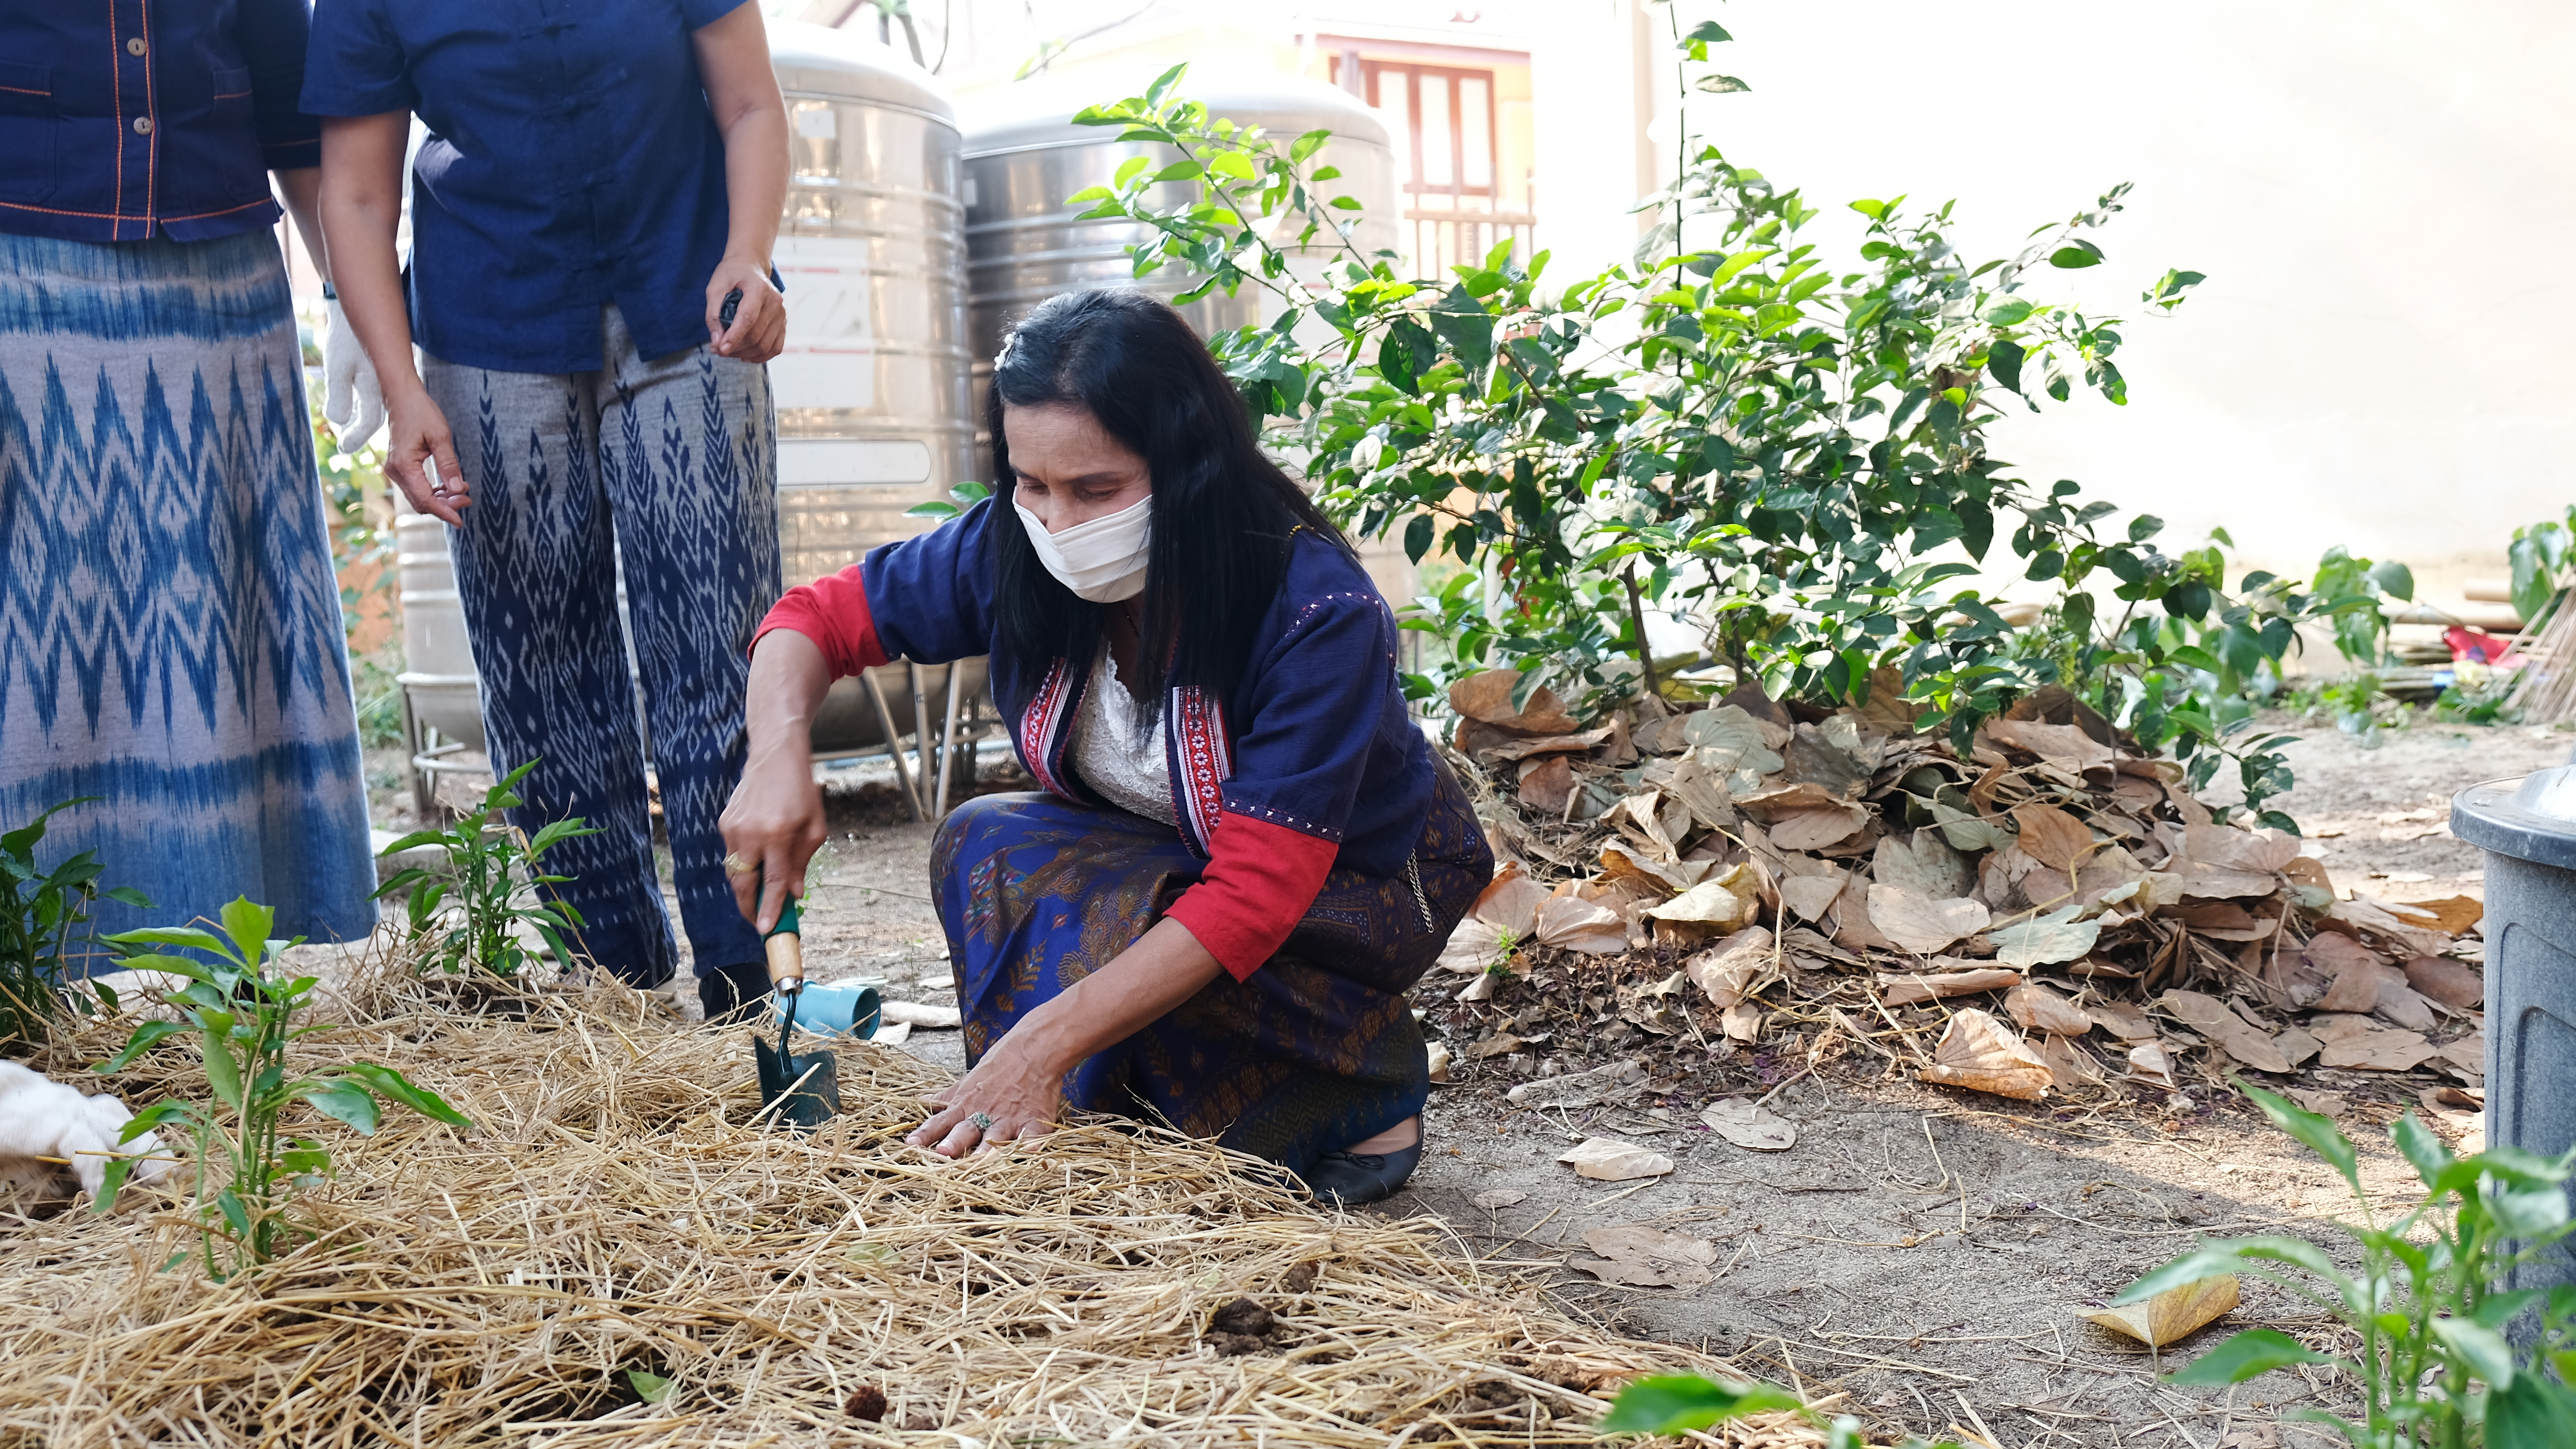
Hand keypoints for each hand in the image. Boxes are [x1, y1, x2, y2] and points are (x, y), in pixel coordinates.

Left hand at [320, 297, 385, 447]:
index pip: (369, 422)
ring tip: (348, 429)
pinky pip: (373, 395)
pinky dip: (362, 405)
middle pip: (375, 418)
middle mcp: (383, 387)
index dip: (356, 437)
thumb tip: (338, 422)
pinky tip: (353, 406)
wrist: (357, 312)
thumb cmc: (345, 339)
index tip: (343, 448)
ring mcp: (381, 378)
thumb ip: (339, 397)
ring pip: (375, 407)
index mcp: (376, 388)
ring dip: (361, 420)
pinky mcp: (376, 371)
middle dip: (359, 432)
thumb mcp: (337, 367)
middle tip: (344, 445)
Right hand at [382, 386, 468, 526]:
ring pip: (418, 497)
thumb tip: (458, 489)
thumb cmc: (421, 412)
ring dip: (439, 500)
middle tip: (467, 500)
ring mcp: (395, 470)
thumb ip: (449, 464)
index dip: (444, 512)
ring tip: (462, 494)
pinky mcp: (399, 467)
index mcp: (404, 465)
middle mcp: (395, 471)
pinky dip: (432, 492)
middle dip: (444, 506)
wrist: (402, 398)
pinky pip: (416, 487)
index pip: (425, 498)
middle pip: (421, 502)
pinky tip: (448, 488)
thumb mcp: (440, 436)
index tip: (461, 520)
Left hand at [705, 253, 784, 363]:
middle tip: (716, 349)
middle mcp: (775, 301)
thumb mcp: (715, 288)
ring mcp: (781, 313)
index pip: (748, 318)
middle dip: (735, 347)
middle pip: (756, 335)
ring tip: (728, 351)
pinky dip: (760, 356)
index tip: (720, 349)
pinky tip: (745, 355)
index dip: (734, 336)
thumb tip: (717, 342)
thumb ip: (713, 314)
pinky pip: (775, 347)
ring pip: (764, 345)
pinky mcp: (783, 323)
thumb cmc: (731, 276)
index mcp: (758, 288)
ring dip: (744, 353)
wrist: (750, 267)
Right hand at [718, 745, 823, 932]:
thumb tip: (794, 894)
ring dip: (746, 886)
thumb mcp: (814, 827)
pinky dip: (743, 863)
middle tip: (758, 921)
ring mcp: (733, 828)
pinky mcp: (724, 822)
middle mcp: (751, 833)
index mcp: (778, 835)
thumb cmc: (801, 791)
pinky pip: (732, 853)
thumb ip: (802, 862)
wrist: (775, 755)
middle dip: (748, 907)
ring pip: (734, 871)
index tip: (766, 930)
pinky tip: (757, 857)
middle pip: (743, 883)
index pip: (773, 881)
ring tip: (762, 892)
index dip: (770, 909)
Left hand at [907, 1025, 1065, 1156]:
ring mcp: (1009, 1118)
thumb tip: (921, 1102)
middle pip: (966, 1131)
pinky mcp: (1033, 1120)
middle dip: (954, 1142)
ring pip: (996, 1137)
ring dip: (988, 1150)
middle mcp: (984, 1114)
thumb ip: (945, 1097)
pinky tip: (1031, 1152)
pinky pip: (1032, 1135)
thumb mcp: (966, 1083)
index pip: (940, 1121)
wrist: (1033, 1050)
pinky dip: (1032, 1144)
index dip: (926, 1133)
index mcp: (965, 1106)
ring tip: (980, 1161)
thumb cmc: (998, 1066)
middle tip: (943, 1152)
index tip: (911, 1144)